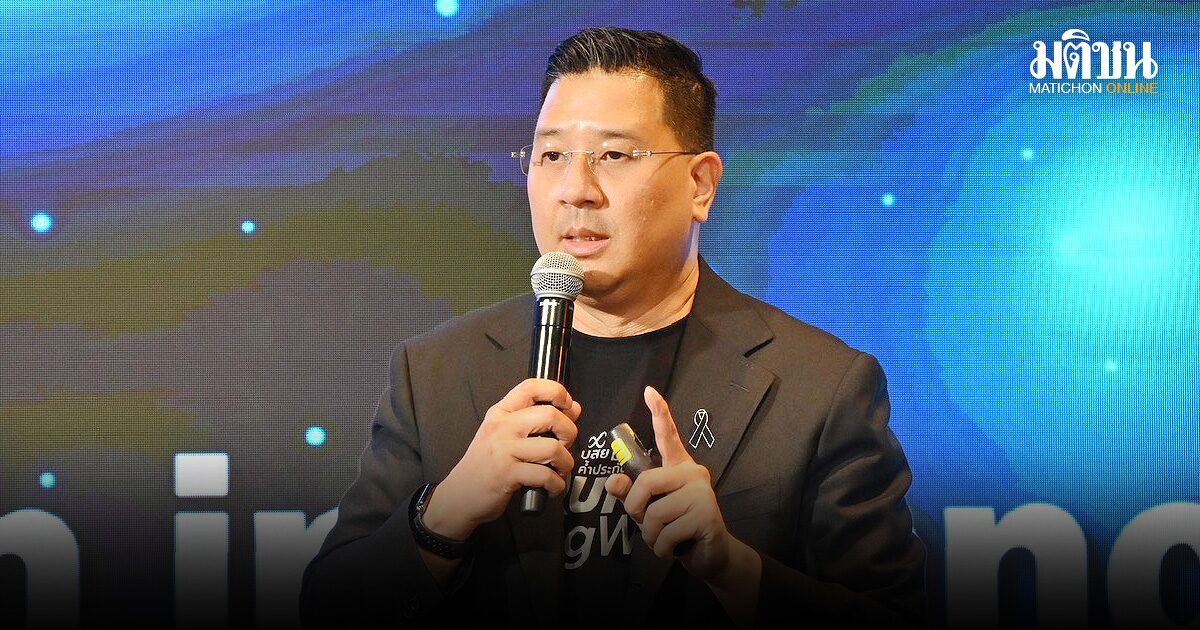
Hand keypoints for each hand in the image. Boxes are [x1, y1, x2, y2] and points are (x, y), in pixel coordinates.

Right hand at [423, 378, 580, 538]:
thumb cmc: (486, 464)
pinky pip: (546, 475)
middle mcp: (502, 427)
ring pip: (553, 447)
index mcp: (501, 413)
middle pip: (550, 415)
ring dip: (566, 462)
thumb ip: (536, 420)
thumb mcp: (505, 435)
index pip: (531, 387)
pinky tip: (551, 486)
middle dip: (569, 432)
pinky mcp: (507, 474)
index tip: (567, 405)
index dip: (556, 391)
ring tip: (559, 469)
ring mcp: (504, 450)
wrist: (460, 494)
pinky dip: (556, 484)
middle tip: (565, 445)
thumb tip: (573, 408)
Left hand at [605, 386, 740, 581]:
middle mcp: (693, 473)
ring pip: (655, 514)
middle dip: (637, 510)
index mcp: (678, 468)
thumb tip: (613, 481)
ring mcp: (702, 493)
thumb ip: (632, 494)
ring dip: (652, 536)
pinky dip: (663, 548)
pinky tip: (676, 548)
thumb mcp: (649, 510)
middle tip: (648, 525)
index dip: (659, 413)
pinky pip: (667, 534)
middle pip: (646, 483)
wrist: (709, 556)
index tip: (649, 391)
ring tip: (667, 538)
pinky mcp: (707, 516)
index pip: (667, 437)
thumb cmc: (677, 528)